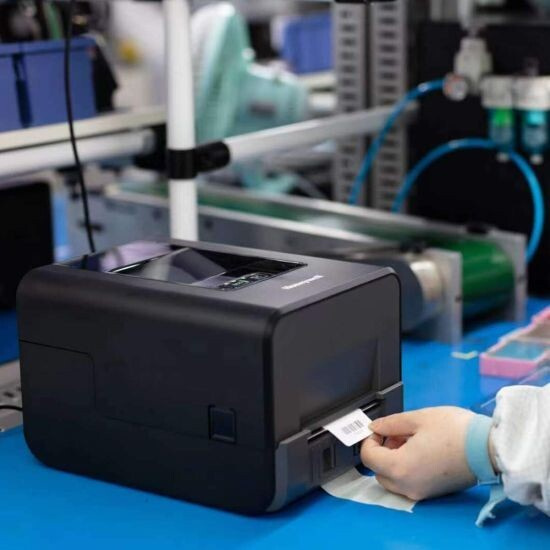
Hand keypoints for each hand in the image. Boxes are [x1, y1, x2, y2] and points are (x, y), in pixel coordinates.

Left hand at [361, 407, 476, 500]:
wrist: (489, 449)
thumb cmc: (455, 431)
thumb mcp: (418, 418)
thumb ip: (391, 423)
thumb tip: (375, 427)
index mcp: (400, 467)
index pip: (368, 457)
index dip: (369, 439)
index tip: (379, 428)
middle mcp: (407, 486)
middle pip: (378, 471)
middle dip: (381, 451)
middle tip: (395, 433)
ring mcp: (420, 492)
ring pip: (392, 479)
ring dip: (392, 459)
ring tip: (409, 439)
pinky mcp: (432, 494)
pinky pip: (407, 482)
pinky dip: (405, 468)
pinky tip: (419, 450)